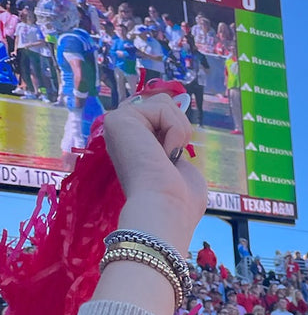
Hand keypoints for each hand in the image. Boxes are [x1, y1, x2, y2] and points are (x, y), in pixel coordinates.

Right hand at [101, 94, 205, 254]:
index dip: (177, 131)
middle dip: (179, 130)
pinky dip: (174, 131)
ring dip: (178, 131)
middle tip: (171, 159)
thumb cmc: (179, 202)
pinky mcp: (117, 119)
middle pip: (163, 104)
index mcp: (135, 146)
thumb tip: (179, 129)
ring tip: (167, 157)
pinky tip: (163, 154)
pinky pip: (162, 107)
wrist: (166, 211)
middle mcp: (123, 134)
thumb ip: (176, 145)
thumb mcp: (182, 167)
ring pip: (164, 102)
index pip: (161, 117)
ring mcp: (117, 125)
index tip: (174, 159)